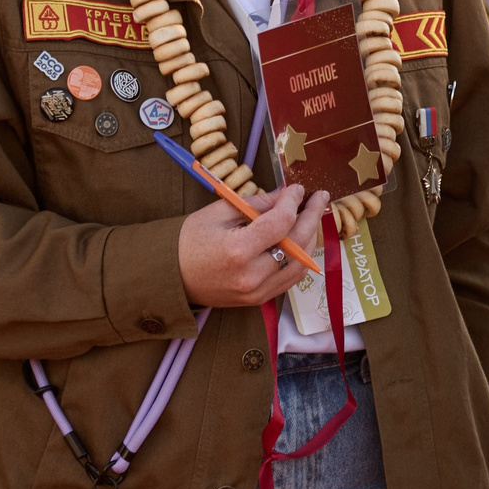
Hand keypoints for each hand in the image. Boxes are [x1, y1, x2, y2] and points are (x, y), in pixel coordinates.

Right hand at [177, 183, 329, 307]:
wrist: (169, 277)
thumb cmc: (189, 240)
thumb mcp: (219, 212)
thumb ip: (258, 203)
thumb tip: (286, 195)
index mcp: (238, 250)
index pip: (281, 222)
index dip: (293, 201)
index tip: (296, 189)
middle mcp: (252, 275)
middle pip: (298, 243)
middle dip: (311, 216)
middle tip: (319, 198)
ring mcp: (257, 291)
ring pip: (301, 263)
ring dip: (311, 238)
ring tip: (311, 217)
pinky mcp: (259, 299)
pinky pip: (291, 278)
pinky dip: (301, 257)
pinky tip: (302, 239)